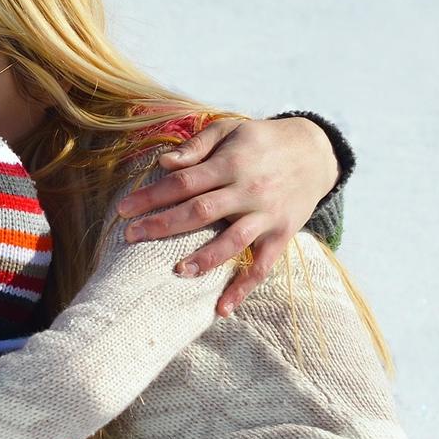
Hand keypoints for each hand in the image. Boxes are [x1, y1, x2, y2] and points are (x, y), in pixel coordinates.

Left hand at [112, 114, 339, 318]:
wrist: (316, 152)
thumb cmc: (262, 140)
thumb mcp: (230, 130)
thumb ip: (196, 146)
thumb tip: (163, 163)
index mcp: (231, 163)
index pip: (184, 182)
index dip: (152, 196)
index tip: (123, 210)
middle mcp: (249, 190)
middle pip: (201, 211)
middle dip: (163, 226)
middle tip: (131, 237)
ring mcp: (267, 215)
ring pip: (232, 241)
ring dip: (204, 259)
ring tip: (176, 272)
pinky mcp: (282, 234)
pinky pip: (263, 266)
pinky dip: (244, 288)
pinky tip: (222, 308)